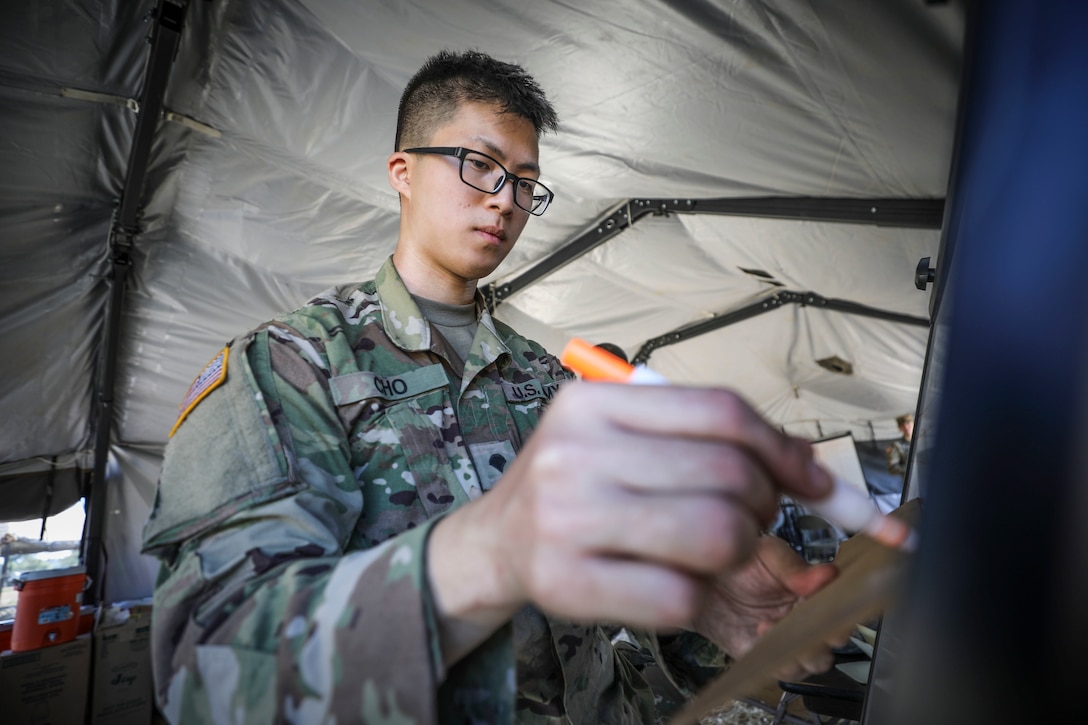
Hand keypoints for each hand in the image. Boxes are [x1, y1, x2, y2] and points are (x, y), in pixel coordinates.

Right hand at [427, 381, 832, 664]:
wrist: (496, 542)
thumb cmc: (578, 486)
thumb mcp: (622, 436)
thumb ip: (704, 439)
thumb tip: (811, 468)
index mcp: (595, 402)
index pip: (721, 412)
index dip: (784, 449)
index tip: (813, 481)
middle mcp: (576, 451)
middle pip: (730, 474)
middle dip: (764, 506)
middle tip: (749, 519)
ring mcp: (567, 517)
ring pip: (716, 534)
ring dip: (737, 552)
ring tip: (713, 550)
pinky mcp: (566, 581)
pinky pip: (681, 595)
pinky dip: (698, 596)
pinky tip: (675, 582)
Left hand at [693, 534, 840, 679]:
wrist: (701, 581)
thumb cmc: (739, 564)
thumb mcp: (767, 555)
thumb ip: (795, 568)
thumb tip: (829, 574)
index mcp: (815, 592)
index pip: (843, 606)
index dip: (844, 609)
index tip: (835, 604)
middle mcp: (806, 620)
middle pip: (834, 639)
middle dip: (828, 636)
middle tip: (813, 623)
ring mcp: (787, 640)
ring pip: (814, 661)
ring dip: (804, 650)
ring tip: (778, 625)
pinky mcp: (764, 656)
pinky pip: (781, 669)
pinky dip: (777, 657)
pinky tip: (762, 631)